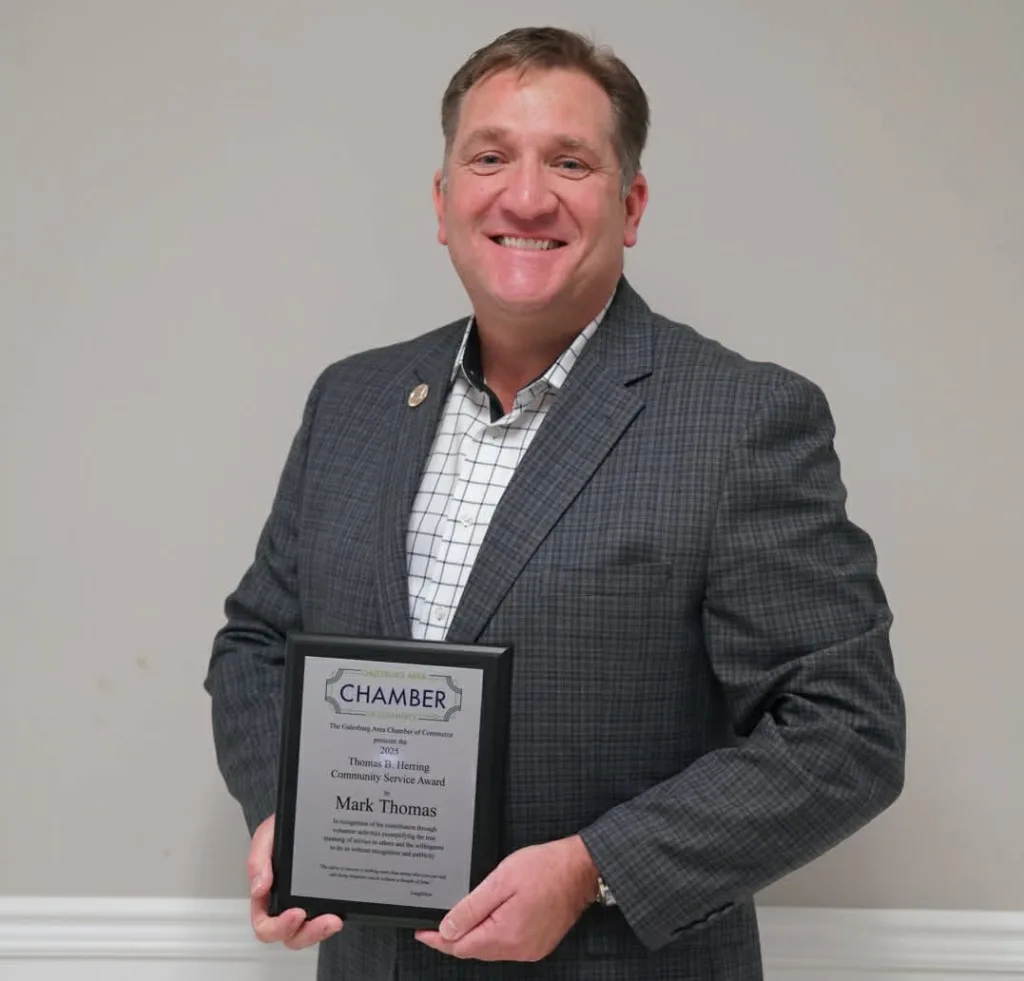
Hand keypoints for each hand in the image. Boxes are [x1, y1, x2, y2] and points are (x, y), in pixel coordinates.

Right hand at [248, 814, 342, 948]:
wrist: (305, 814)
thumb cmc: (281, 830)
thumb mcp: (266, 837)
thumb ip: (258, 860)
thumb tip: (258, 888)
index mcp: (266, 895)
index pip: (265, 924)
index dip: (279, 926)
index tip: (296, 913)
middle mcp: (284, 904)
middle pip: (291, 935)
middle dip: (308, 933)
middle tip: (326, 921)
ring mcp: (305, 902)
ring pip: (309, 931)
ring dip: (322, 931)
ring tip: (335, 920)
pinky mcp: (323, 898)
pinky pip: (325, 917)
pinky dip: (334, 917)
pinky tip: (342, 909)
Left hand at [415, 835, 597, 961]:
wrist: (579, 869)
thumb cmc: (545, 869)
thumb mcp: (500, 881)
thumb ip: (471, 908)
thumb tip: (447, 929)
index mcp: (506, 935)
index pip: (460, 946)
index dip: (437, 939)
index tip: (422, 932)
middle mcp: (518, 949)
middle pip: (474, 950)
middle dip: (453, 937)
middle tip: (436, 922)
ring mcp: (530, 949)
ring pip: (489, 949)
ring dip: (474, 936)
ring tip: (462, 916)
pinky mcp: (538, 944)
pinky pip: (506, 946)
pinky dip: (492, 935)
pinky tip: (489, 920)